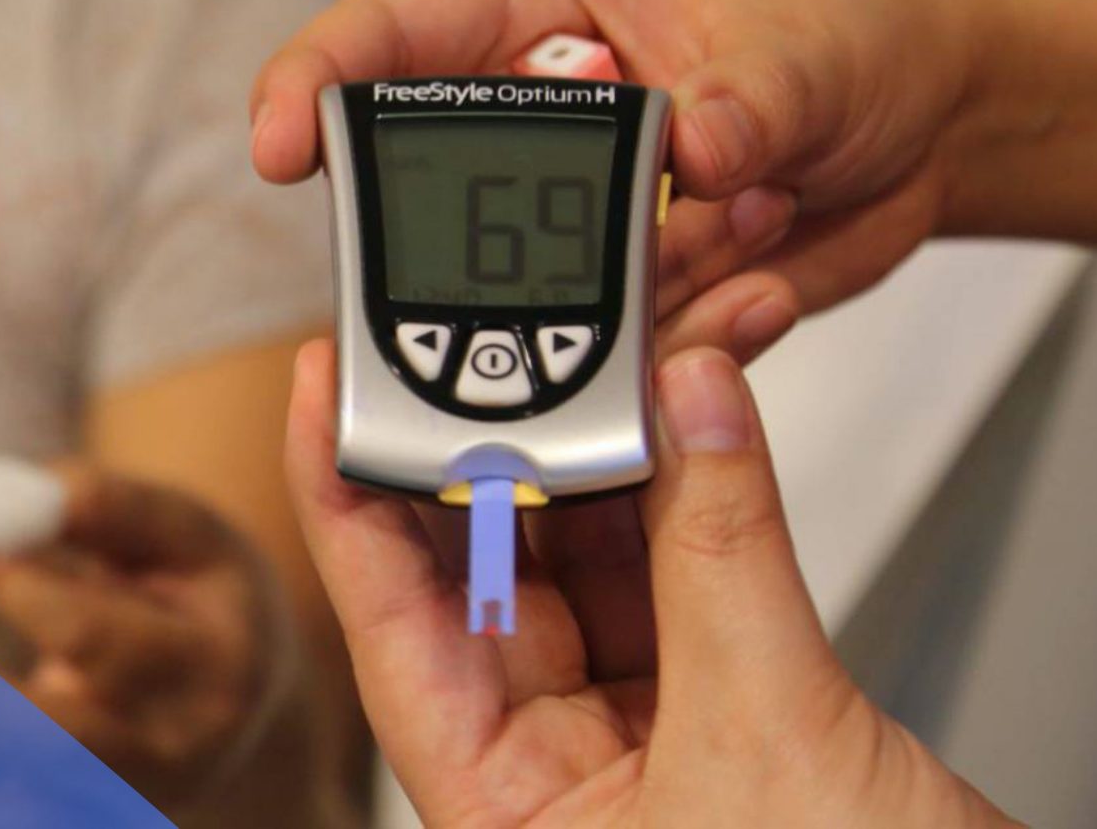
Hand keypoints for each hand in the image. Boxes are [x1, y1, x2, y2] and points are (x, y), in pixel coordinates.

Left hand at [0, 465, 295, 813]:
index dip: (3, 581)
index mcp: (211, 667)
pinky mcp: (99, 825)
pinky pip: (31, 828)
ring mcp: (134, 806)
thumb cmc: (202, 599)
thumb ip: (107, 509)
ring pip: (41, 812)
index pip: (88, 626)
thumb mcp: (190, 541)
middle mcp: (175, 752)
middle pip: (59, 736)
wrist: (253, 717)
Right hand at [251, 0, 979, 343]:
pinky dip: (689, 326)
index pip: (385, 33)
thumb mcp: (802, 44)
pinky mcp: (623, 284)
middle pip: (426, 186)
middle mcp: (527, 106)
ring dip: (639, 282)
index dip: (312, 84)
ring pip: (524, 287)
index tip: (275, 148)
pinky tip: (770, 263)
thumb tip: (697, 145)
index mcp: (532, 2)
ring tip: (754, 215)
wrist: (938, 112)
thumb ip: (746, 97)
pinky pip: (612, 340)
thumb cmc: (848, 24)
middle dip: (481, 240)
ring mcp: (570, 205)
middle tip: (577, 256)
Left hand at [282, 338, 1015, 826]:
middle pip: (490, 562)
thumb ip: (723, 554)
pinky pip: (682, 569)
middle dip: (513, 429)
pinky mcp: (727, 715)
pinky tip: (707, 396)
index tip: (326, 373)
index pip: (388, 615)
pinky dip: (699, 483)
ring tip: (646, 332)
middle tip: (522, 316)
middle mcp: (551, 772)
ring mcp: (639, 743)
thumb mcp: (769, 736)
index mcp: (500, 804)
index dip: (348, 485)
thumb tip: (690, 400)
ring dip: (626, 438)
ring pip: (595, 551)